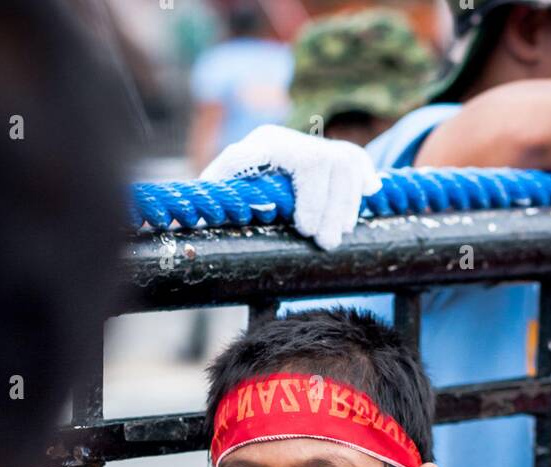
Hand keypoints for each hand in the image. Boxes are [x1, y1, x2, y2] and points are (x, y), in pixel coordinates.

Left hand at [200, 124, 381, 250]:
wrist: (270, 163)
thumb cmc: (245, 187)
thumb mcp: (228, 187)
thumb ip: (215, 198)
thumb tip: (185, 225)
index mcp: (265, 144)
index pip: (288, 159)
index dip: (302, 194)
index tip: (304, 227)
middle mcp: (295, 140)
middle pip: (320, 164)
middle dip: (325, 207)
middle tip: (324, 243)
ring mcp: (321, 145)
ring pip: (344, 167)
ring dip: (345, 206)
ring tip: (338, 237)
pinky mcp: (345, 154)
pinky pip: (359, 164)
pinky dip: (363, 183)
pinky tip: (365, 198)